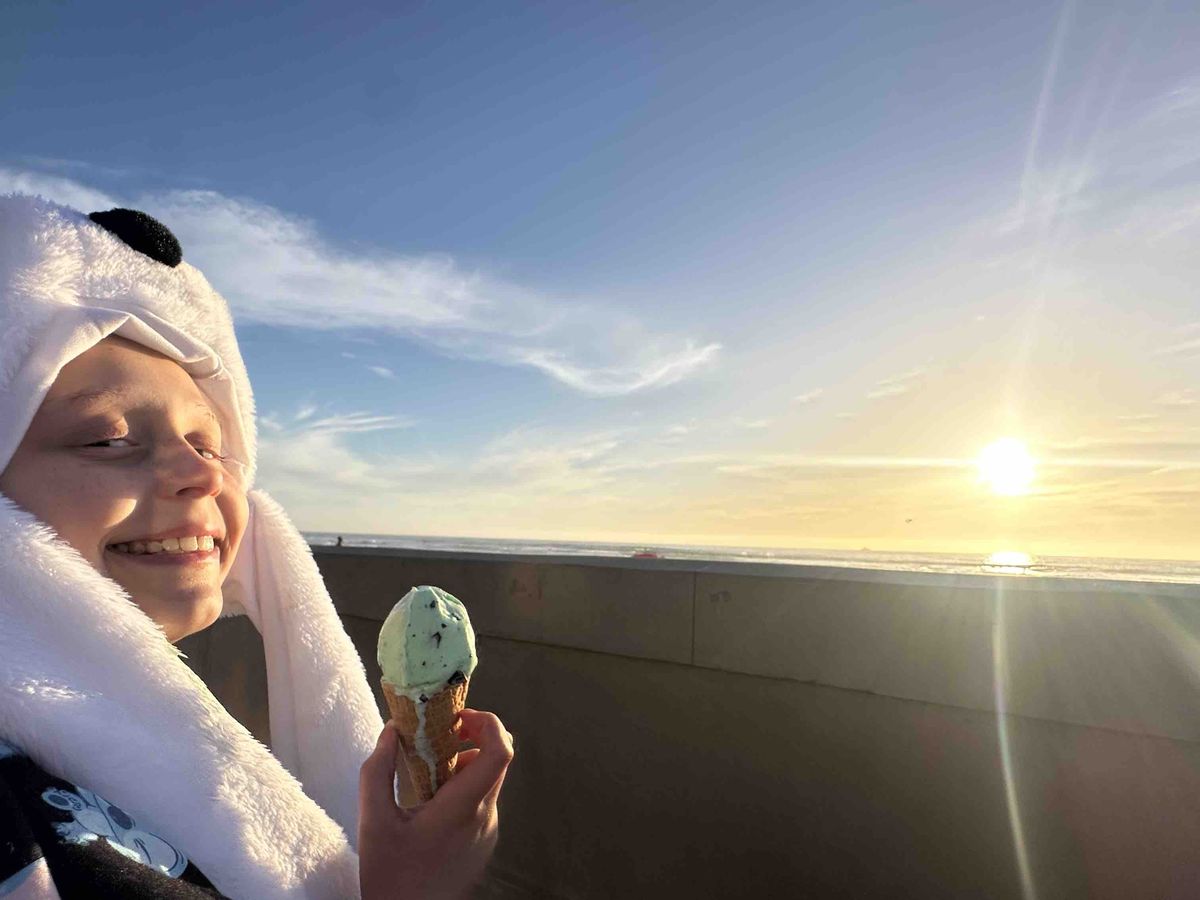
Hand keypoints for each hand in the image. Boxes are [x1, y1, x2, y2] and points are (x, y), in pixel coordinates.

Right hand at [358, 709, 514, 899]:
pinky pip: (483, 801)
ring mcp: (488, 831)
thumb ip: (378, 770)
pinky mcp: (484, 842)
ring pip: (489, 781)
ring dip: (464, 765)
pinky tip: (431, 802)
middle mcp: (485, 817)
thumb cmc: (389, 876)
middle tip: (438, 737)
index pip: (500, 752)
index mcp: (462, 808)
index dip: (488, 722)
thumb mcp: (373, 822)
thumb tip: (392, 731)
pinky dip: (463, 788)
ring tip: (427, 774)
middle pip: (497, 760)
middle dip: (472, 737)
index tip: (457, 717)